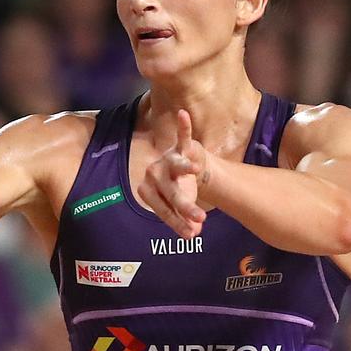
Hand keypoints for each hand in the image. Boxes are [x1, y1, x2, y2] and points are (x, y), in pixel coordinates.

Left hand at [138, 109, 208, 238]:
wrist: (186, 168)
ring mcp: (167, 160)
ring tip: (195, 170)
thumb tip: (194, 234)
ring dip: (184, 166)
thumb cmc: (179, 190)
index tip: (192, 235)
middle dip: (186, 206)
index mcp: (150, 192)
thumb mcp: (181, 206)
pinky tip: (182, 115)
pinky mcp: (180, 147)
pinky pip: (182, 136)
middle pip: (171, 192)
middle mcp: (155, 175)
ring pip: (176, 165)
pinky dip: (183, 126)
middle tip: (200, 219)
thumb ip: (185, 219)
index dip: (178, 223)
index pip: (164, 210)